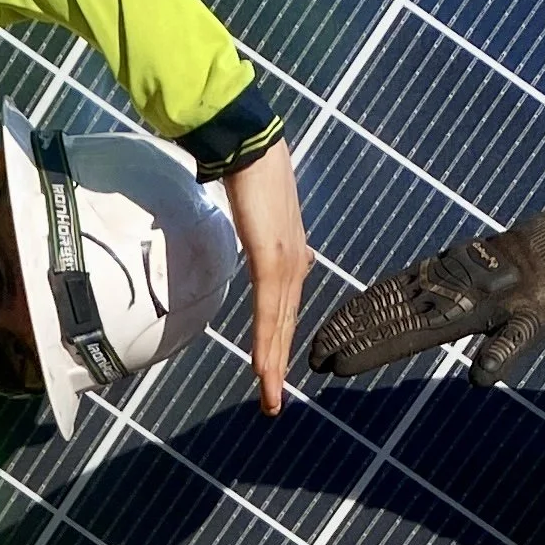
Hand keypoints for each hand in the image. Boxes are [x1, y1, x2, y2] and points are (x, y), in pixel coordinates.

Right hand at [223, 139, 311, 414]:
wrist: (249, 143)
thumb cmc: (248, 167)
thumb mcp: (259, 207)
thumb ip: (261, 229)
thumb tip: (261, 238)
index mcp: (291, 252)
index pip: (286, 306)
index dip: (280, 339)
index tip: (275, 369)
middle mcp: (295, 261)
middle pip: (286, 323)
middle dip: (279, 364)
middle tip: (274, 401)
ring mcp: (286, 261)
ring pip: (280, 324)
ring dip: (272, 362)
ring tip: (269, 395)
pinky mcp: (272, 258)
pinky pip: (268, 309)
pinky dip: (265, 340)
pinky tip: (262, 365)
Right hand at [308, 207, 544, 392]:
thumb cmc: (542, 294)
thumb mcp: (531, 324)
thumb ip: (505, 348)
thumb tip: (480, 378)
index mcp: (459, 307)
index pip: (403, 334)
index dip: (369, 350)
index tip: (338, 366)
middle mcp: (439, 289)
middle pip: (381, 314)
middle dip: (344, 336)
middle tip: (312, 359)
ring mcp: (432, 276)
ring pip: (379, 298)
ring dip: (347, 319)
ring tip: (318, 341)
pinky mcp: (433, 267)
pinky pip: (391, 285)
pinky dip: (365, 300)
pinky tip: (349, 312)